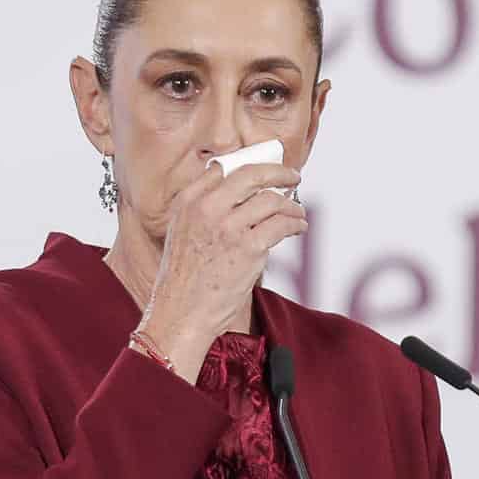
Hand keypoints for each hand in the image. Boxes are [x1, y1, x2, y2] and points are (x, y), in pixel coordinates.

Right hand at [134, 162, 305, 380]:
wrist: (182, 312)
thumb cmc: (184, 277)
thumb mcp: (180, 231)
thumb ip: (200, 205)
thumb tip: (227, 179)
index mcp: (188, 202)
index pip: (224, 168)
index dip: (251, 166)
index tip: (267, 170)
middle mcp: (207, 209)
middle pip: (252, 175)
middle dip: (279, 172)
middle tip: (293, 176)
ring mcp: (229, 228)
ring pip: (271, 200)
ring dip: (291, 204)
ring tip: (297, 210)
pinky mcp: (249, 249)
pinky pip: (281, 225)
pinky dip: (295, 223)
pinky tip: (298, 226)